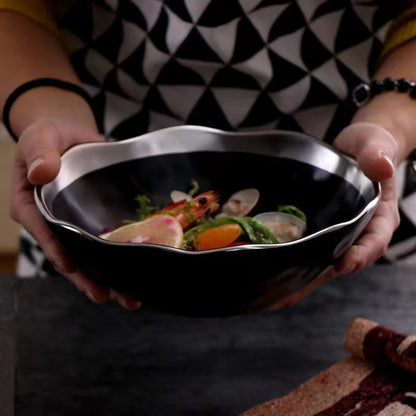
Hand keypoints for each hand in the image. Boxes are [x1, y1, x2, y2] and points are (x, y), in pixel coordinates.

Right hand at [10, 119, 140, 309]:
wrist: (71, 134)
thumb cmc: (49, 135)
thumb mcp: (39, 138)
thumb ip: (40, 154)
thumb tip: (41, 172)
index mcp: (31, 206)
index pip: (43, 232)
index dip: (57, 251)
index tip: (72, 269)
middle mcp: (52, 221)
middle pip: (68, 254)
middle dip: (86, 278)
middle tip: (105, 296)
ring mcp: (73, 223)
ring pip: (88, 255)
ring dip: (107, 276)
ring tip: (129, 297)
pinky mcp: (92, 220)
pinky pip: (103, 242)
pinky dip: (117, 258)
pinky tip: (135, 273)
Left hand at [269, 121, 399, 309]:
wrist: (356, 148)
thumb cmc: (370, 146)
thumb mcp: (376, 144)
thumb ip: (377, 153)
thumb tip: (380, 167)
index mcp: (379, 216)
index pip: (373, 241)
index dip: (360, 255)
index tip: (342, 264)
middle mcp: (359, 231)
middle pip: (341, 260)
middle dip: (316, 279)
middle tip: (288, 294)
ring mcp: (338, 233)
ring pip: (321, 261)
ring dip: (299, 279)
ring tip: (271, 295)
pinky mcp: (320, 229)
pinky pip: (308, 249)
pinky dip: (292, 263)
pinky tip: (270, 274)